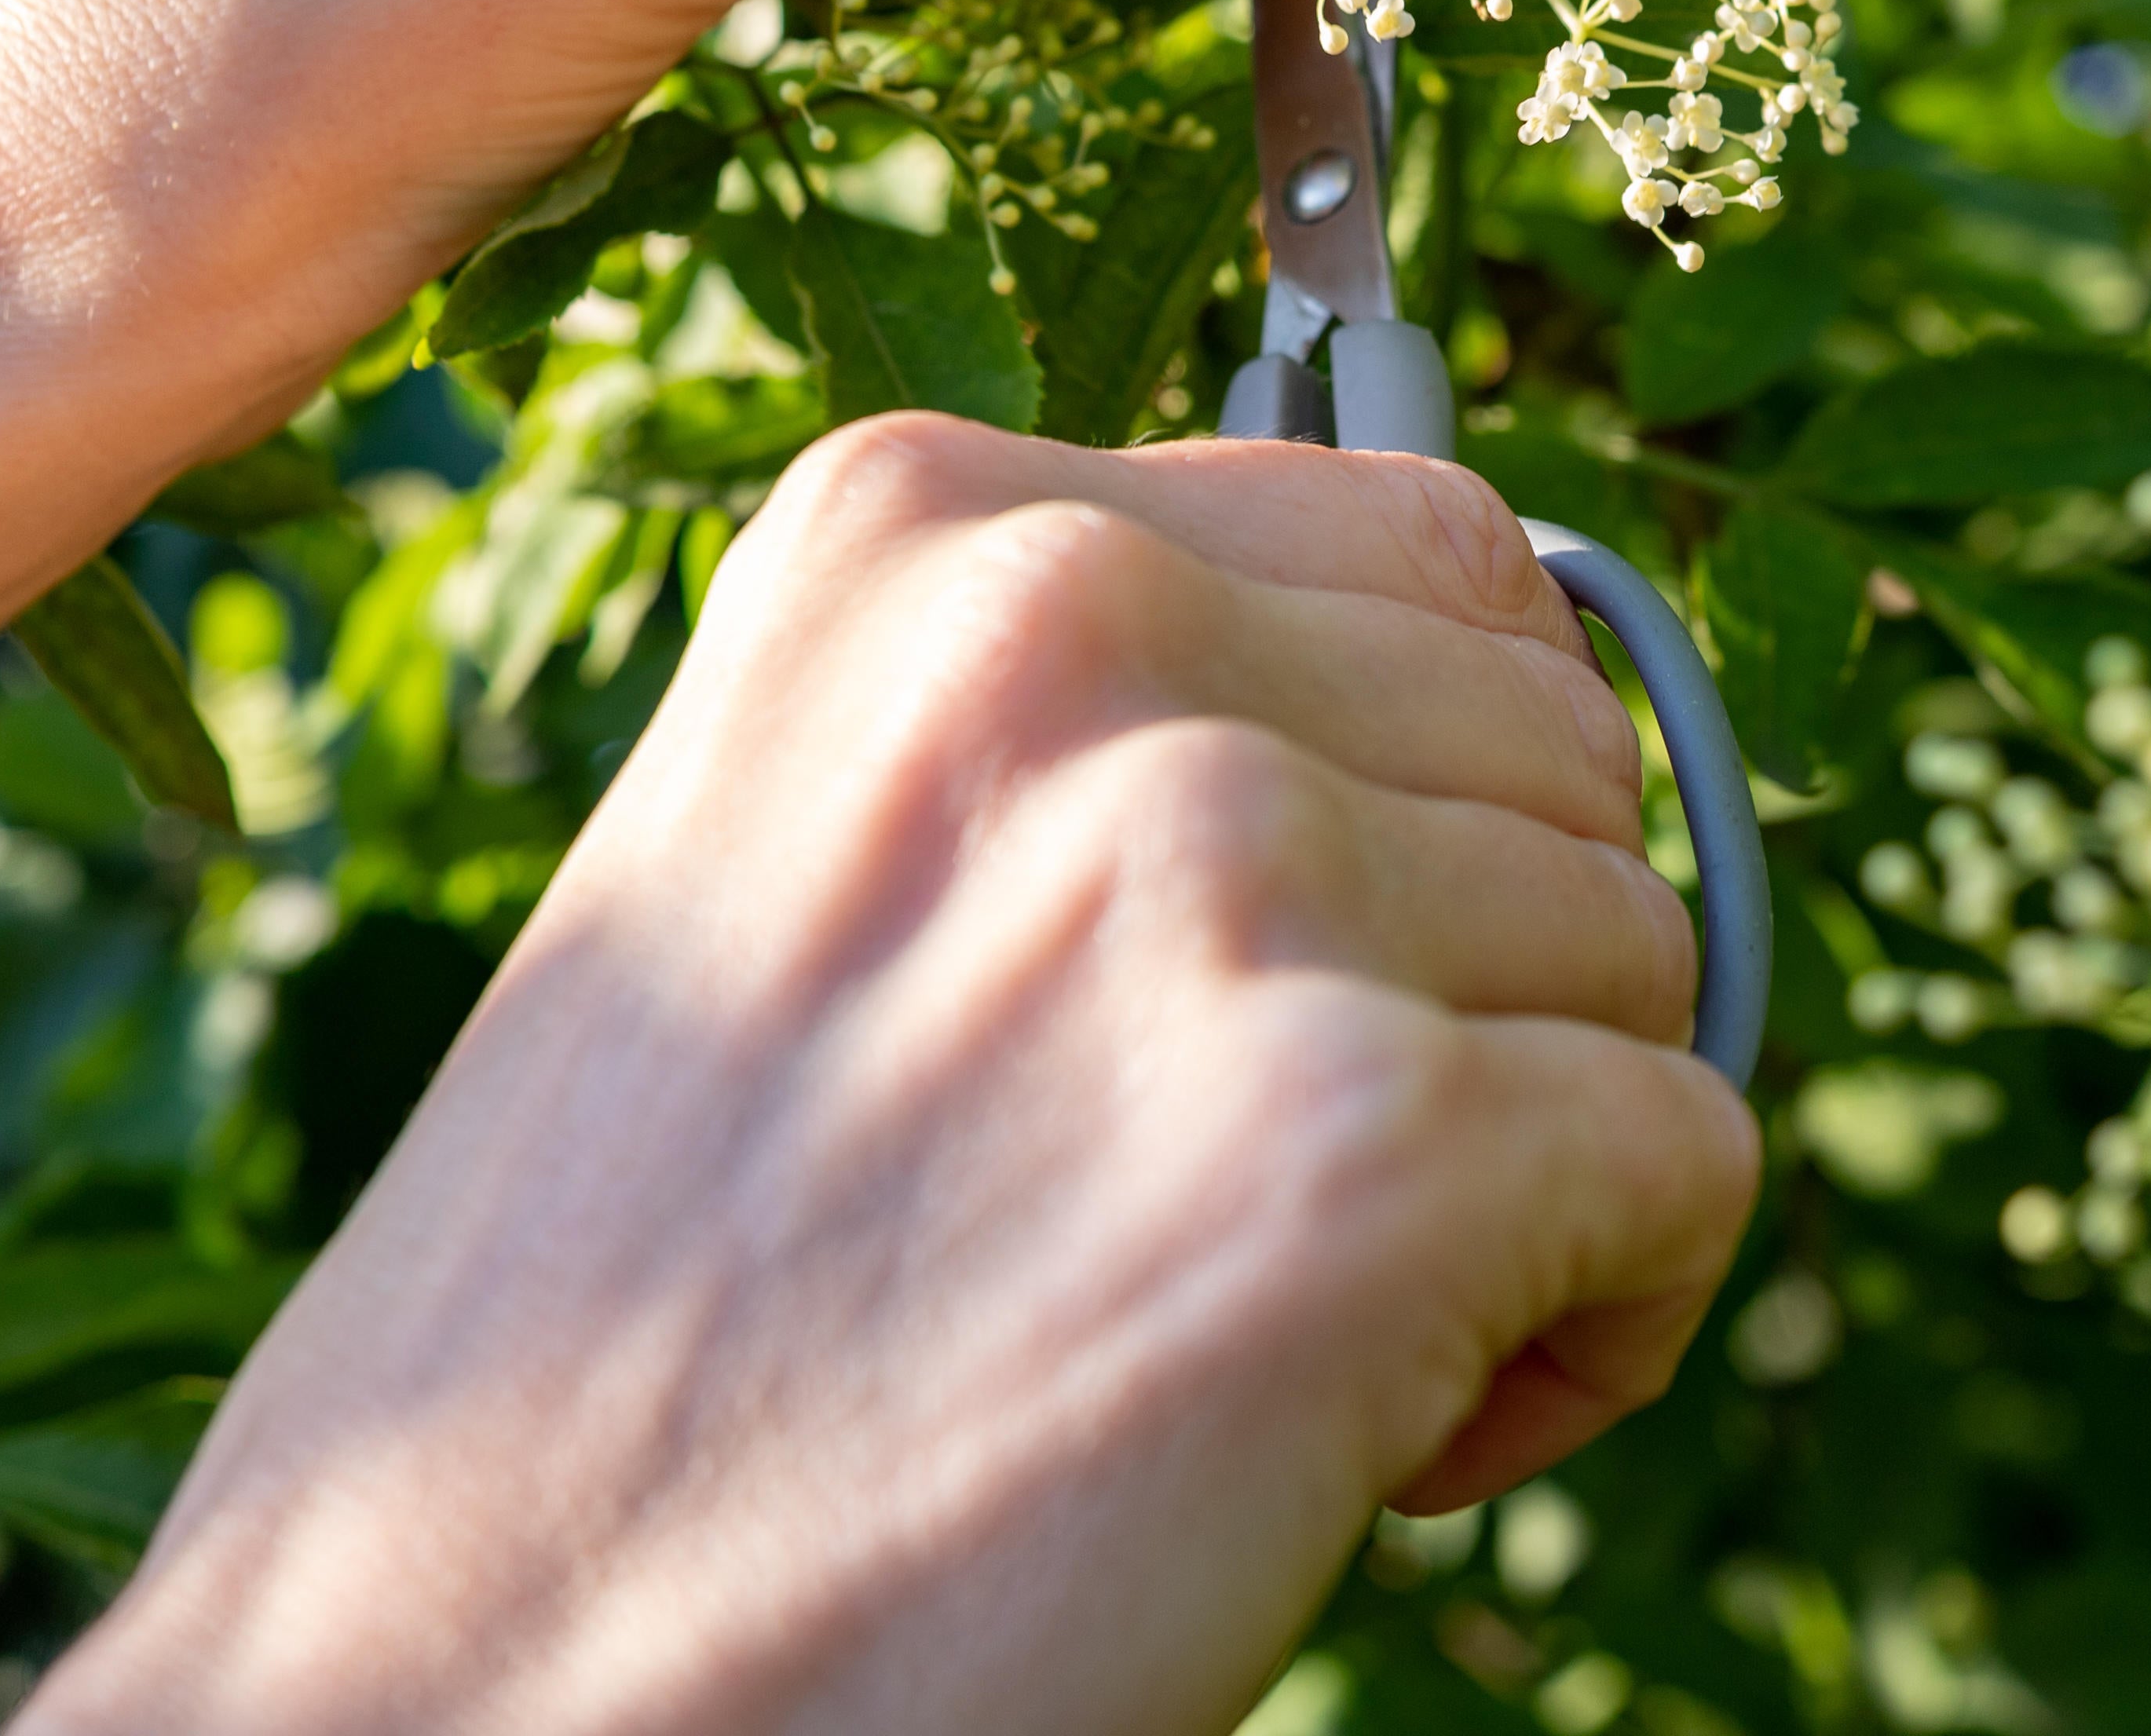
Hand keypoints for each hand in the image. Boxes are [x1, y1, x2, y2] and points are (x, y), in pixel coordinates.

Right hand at [22, 419, 1766, 1735]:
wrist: (458, 1684)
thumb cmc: (629, 1338)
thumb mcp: (799, 871)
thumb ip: (1086, 743)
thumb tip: (1468, 719)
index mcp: (919, 529)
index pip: (1424, 548)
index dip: (1415, 798)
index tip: (1258, 992)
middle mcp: (1072, 633)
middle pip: (1554, 749)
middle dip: (1479, 982)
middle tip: (1234, 1189)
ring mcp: (1223, 873)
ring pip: (1643, 952)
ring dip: (1527, 1158)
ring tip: (1261, 1319)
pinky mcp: (1371, 1145)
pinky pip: (1693, 1163)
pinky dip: (1597, 1329)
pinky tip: (1363, 1442)